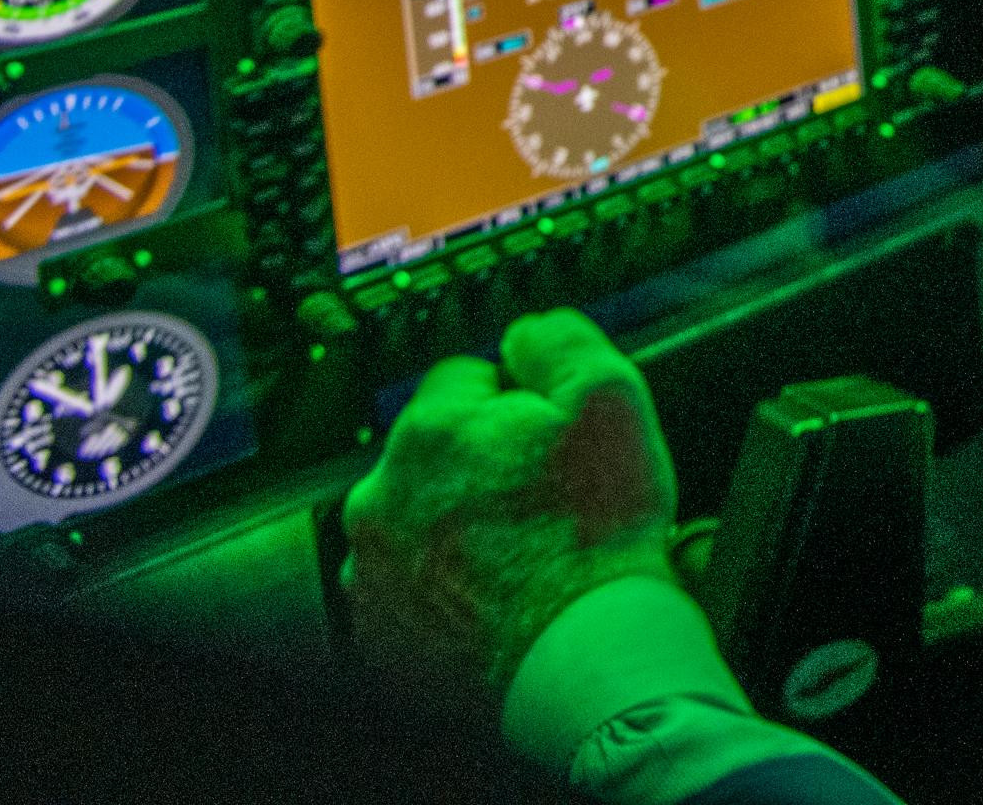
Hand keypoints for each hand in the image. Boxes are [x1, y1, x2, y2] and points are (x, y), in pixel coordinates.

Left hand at [342, 309, 680, 700]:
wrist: (580, 653)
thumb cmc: (597, 536)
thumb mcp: (609, 398)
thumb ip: (561, 341)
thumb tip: (527, 330)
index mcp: (430, 432)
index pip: (462, 378)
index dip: (516, 400)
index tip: (548, 438)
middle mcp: (380, 497)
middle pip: (433, 452)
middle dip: (480, 464)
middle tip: (543, 499)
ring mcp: (373, 570)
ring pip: (416, 520)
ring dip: (457, 526)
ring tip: (522, 554)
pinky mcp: (380, 630)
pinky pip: (408, 587)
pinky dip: (444, 586)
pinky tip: (495, 595)